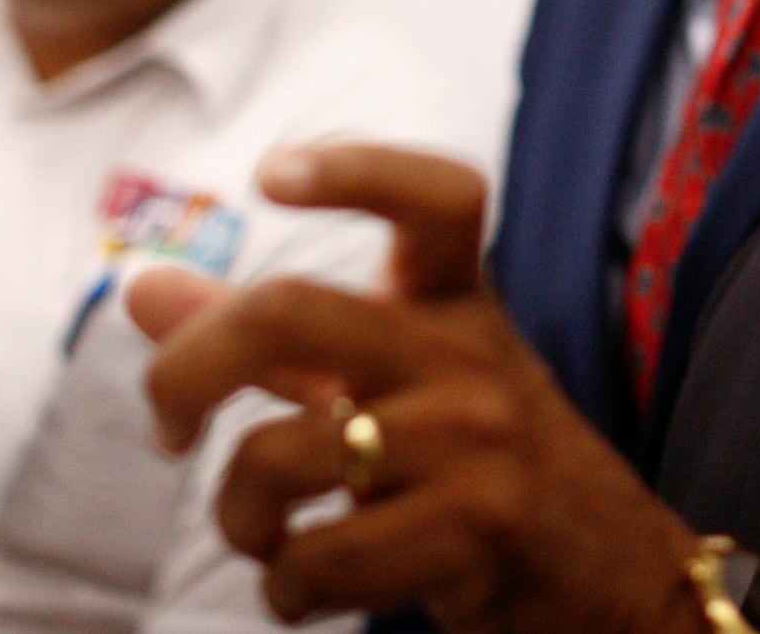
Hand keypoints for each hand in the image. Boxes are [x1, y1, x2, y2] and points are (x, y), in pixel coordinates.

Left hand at [128, 144, 707, 632]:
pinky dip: (285, 588)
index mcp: (455, 303)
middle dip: (186, 369)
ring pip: (280, 456)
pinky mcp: (478, 533)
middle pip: (291, 308)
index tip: (270, 177)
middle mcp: (469, 356)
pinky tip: (304, 590)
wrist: (616, 577)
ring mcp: (478, 442)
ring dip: (239, 518)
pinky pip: (321, 558)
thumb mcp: (392, 384)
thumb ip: (272, 342)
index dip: (355, 169)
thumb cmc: (480, 469)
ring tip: (262, 537)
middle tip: (166, 425)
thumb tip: (142, 289)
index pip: (435, 198)